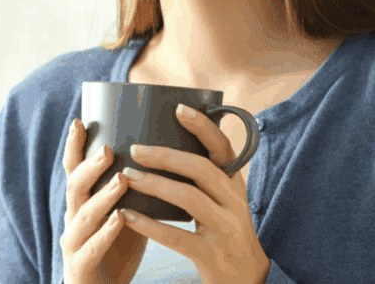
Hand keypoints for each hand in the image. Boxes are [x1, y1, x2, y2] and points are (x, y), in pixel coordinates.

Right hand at [61, 118, 147, 283]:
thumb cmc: (116, 248)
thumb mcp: (122, 212)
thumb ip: (132, 189)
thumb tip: (161, 156)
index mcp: (81, 202)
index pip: (73, 169)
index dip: (74, 146)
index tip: (80, 121)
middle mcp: (72, 218)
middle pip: (74, 186)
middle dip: (89, 167)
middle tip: (107, 150)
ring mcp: (73, 242)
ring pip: (82, 215)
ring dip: (102, 196)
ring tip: (121, 180)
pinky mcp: (80, 266)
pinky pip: (91, 247)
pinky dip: (105, 232)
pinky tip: (120, 219)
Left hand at [116, 105, 269, 283]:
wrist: (248, 282)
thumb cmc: (225, 234)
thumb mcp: (224, 202)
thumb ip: (204, 178)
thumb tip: (164, 145)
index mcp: (235, 185)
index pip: (223, 148)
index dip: (203, 126)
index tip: (179, 109)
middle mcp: (234, 203)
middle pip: (201, 168)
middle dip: (166, 155)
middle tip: (135, 149)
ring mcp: (225, 229)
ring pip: (189, 198)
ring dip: (154, 184)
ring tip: (126, 177)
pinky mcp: (212, 255)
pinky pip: (177, 236)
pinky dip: (148, 224)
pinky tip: (126, 215)